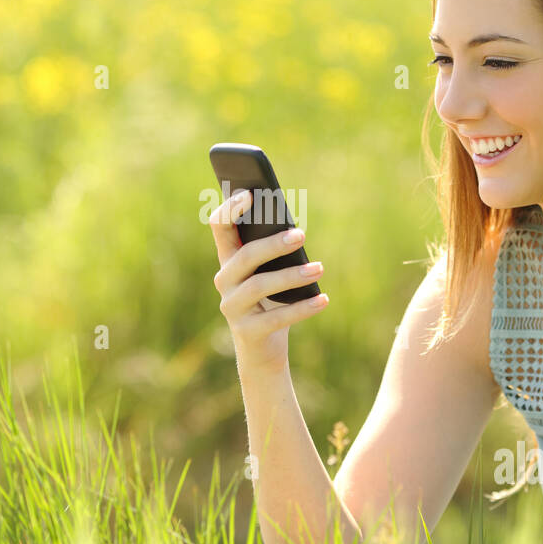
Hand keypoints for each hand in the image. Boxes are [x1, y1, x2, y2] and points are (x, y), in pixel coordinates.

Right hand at [209, 189, 328, 371]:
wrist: (262, 350)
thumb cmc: (271, 302)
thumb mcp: (271, 274)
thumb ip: (275, 254)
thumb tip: (295, 232)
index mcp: (228, 260)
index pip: (219, 227)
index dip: (230, 209)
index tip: (251, 194)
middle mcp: (224, 281)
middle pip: (245, 257)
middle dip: (272, 244)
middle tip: (300, 235)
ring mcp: (232, 308)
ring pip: (259, 286)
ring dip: (292, 276)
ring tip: (320, 268)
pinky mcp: (247, 332)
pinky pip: (276, 318)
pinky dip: (302, 308)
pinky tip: (323, 300)